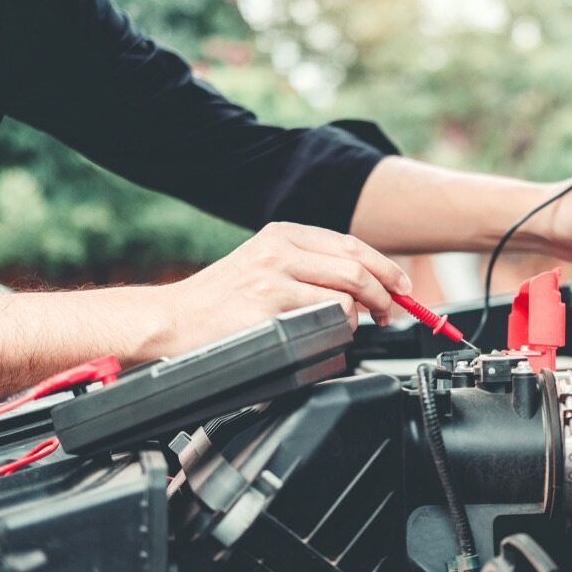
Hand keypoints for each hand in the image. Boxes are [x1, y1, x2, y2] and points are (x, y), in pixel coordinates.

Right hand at [153, 222, 411, 355]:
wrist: (169, 323)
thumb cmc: (217, 304)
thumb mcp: (262, 266)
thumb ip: (307, 267)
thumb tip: (362, 285)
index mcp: (281, 235)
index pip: (350, 244)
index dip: (385, 267)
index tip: (402, 286)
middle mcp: (279, 250)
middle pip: (356, 266)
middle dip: (385, 292)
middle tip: (391, 312)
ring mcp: (273, 278)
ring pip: (346, 294)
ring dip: (359, 317)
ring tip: (350, 329)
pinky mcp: (269, 309)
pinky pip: (324, 319)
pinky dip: (335, 331)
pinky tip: (321, 336)